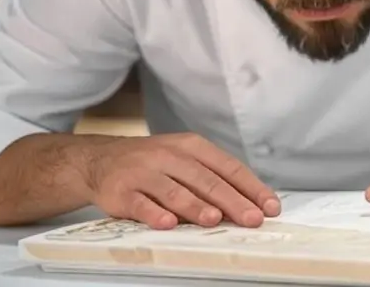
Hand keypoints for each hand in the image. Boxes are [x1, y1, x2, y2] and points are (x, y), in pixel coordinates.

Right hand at [79, 133, 280, 229]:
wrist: (98, 160)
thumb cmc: (153, 164)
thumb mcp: (183, 161)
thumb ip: (212, 179)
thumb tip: (250, 205)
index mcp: (192, 146)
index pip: (228, 167)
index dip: (251, 187)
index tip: (270, 207)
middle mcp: (169, 155)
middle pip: (206, 180)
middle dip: (232, 201)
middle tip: (252, 218)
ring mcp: (144, 172)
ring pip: (174, 190)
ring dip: (195, 206)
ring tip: (215, 219)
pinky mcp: (121, 191)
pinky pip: (140, 203)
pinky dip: (154, 214)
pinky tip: (168, 224)